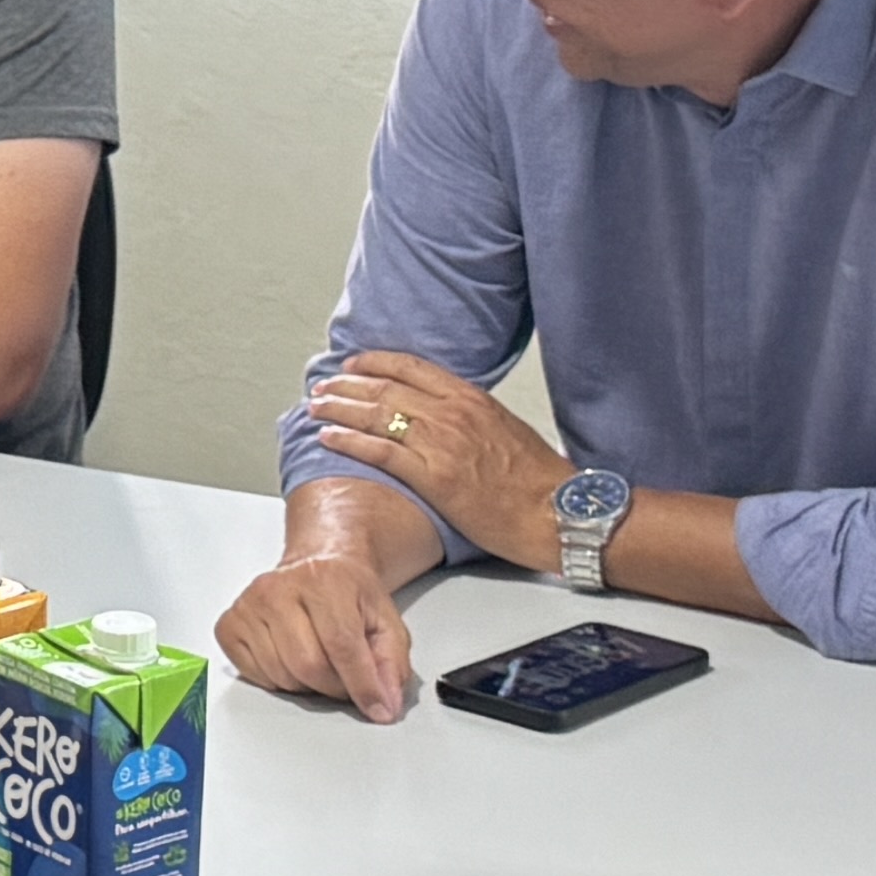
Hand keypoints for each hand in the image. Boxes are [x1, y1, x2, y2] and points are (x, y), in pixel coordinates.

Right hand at [219, 551, 426, 721]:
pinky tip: (290, 659)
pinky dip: (278, 680)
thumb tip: (385, 705)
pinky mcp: (229, 624)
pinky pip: (255, 676)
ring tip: (318, 663)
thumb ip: (392, 664)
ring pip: (281, 675)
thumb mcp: (385, 621)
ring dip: (306, 685)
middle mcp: (280, 588)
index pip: (342, 645)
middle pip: (308, 665)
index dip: (362, 684)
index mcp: (324, 580)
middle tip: (344, 679)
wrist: (316, 566)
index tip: (376, 708)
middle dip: (333, 686)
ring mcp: (249, 605)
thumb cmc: (347, 593)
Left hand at [301, 349, 565, 564]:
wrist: (559, 511)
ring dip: (339, 408)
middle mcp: (453, 413)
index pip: (413, 368)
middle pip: (386, 388)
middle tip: (322, 386)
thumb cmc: (540, 480)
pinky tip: (327, 438)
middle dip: (347, 385)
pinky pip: (380, 451)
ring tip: (315, 407)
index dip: (376, 363)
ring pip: (376, 415)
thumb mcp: (507, 431)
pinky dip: (348, 441)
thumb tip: (451, 419)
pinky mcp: (434, 477)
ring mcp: (442, 443)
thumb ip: (474, 418)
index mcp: (472, 398)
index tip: (354, 364)